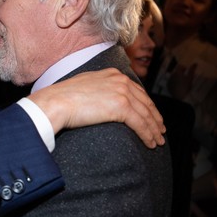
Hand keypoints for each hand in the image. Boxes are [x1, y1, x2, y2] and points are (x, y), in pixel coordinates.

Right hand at [27, 68, 165, 147]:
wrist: (56, 102)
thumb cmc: (63, 97)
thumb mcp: (85, 85)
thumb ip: (99, 89)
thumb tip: (104, 99)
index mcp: (113, 74)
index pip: (137, 91)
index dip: (147, 105)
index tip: (152, 116)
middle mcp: (121, 80)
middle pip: (145, 102)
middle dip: (155, 118)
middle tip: (160, 130)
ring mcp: (122, 92)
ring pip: (146, 114)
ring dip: (154, 130)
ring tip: (157, 141)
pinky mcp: (121, 107)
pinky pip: (141, 124)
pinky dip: (148, 135)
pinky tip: (150, 143)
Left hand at [167, 63, 195, 99]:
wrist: (180, 95)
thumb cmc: (186, 86)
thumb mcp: (190, 77)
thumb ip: (192, 70)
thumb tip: (195, 63)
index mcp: (177, 72)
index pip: (179, 66)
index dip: (183, 67)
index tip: (187, 69)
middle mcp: (172, 75)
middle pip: (176, 71)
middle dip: (181, 72)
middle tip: (186, 75)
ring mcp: (169, 80)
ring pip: (174, 76)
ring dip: (178, 77)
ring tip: (183, 80)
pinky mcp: (169, 85)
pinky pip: (171, 81)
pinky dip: (175, 82)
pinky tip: (179, 85)